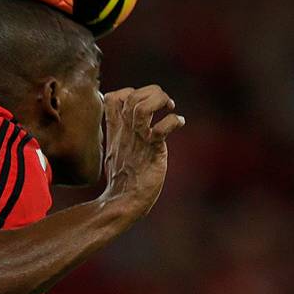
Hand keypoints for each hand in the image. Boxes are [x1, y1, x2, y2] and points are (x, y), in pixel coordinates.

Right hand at [101, 85, 183, 218]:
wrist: (124, 201)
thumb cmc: (123, 179)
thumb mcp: (115, 150)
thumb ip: (119, 133)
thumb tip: (123, 125)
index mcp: (114, 129)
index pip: (113, 96)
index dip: (130, 92)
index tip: (144, 103)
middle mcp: (125, 131)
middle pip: (131, 96)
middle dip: (153, 92)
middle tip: (165, 104)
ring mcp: (137, 140)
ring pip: (142, 107)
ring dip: (160, 101)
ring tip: (170, 107)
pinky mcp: (151, 152)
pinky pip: (161, 129)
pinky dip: (174, 121)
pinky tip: (180, 123)